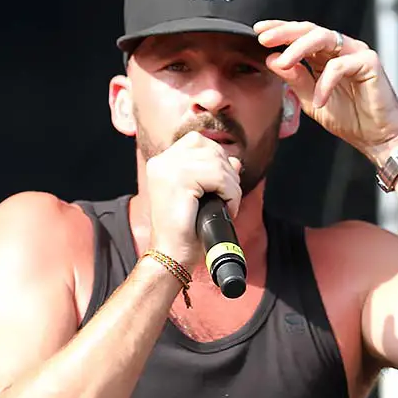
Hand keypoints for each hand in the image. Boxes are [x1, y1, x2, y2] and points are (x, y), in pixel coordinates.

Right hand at [144, 131, 241, 268]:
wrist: (172, 255)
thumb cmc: (186, 230)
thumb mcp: (202, 195)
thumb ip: (215, 172)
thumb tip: (235, 160)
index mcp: (162, 162)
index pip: (198, 142)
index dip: (217, 160)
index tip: (219, 186)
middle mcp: (162, 161)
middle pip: (210, 148)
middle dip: (227, 173)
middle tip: (226, 199)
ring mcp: (168, 169)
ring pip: (218, 163)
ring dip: (231, 187)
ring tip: (226, 206)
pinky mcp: (178, 180)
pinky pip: (219, 176)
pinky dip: (230, 194)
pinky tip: (226, 209)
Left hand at [254, 20, 397, 157]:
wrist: (377, 137)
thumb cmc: (349, 118)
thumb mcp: (311, 100)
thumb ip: (294, 80)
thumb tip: (272, 60)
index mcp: (325, 55)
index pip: (300, 35)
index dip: (279, 30)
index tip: (257, 32)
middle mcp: (341, 48)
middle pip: (309, 29)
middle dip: (284, 32)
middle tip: (264, 39)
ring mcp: (355, 52)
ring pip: (323, 38)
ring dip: (298, 49)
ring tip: (282, 63)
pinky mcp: (369, 62)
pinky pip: (339, 66)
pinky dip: (325, 83)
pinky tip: (319, 100)